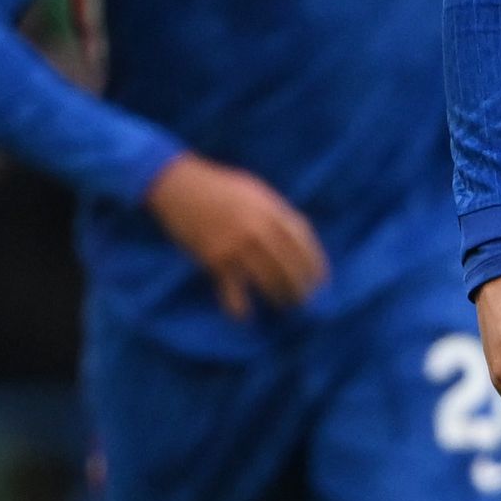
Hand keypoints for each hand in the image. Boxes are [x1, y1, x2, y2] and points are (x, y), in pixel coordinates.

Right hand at [146, 153, 329, 319]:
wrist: (179, 185)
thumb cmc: (220, 186)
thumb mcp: (255, 191)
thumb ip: (275, 212)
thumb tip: (295, 235)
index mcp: (270, 208)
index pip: (303, 239)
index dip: (315, 261)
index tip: (321, 279)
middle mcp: (257, 227)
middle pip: (288, 263)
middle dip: (300, 285)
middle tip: (306, 299)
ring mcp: (236, 244)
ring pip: (266, 278)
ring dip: (279, 296)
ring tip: (286, 306)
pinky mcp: (214, 258)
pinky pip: (232, 288)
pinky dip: (238, 305)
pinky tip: (245, 315)